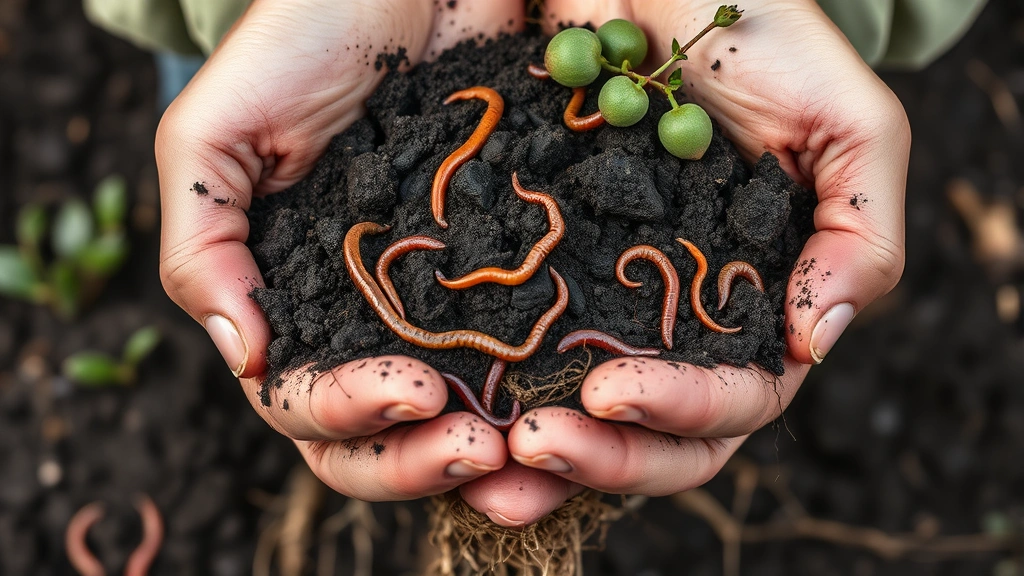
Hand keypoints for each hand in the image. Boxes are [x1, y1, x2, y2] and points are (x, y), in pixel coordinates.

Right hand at [156, 0, 525, 501]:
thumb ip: (206, 247)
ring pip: (465, 409)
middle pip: (389, 434)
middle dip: (422, 461)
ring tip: (531, 450)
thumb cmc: (298, 42)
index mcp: (296, 302)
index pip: (309, 401)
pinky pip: (535, 337)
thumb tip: (249, 363)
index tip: (412, 394)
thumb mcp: (215, 136)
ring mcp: (449, 296)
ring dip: (495, 445)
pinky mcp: (517, 259)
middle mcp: (374, 317)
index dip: (352, 418)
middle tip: (481, 450)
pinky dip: (555, 379)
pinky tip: (587, 393)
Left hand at [464, 0, 908, 521]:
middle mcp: (677, 323)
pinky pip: (509, 347)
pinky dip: (482, 392)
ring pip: (579, 416)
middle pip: (653, 437)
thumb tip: (815, 343)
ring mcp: (602, 300)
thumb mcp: (845, 125)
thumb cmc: (762, 39)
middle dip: (602, 461)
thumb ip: (862, 233)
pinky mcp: (538, 268)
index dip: (681, 414)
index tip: (612, 392)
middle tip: (533, 447)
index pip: (733, 401)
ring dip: (537, 459)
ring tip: (482, 463)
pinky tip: (443, 407)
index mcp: (753, 307)